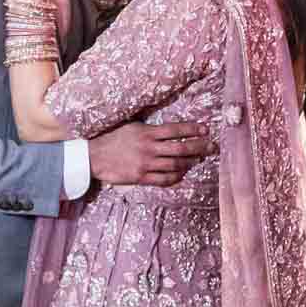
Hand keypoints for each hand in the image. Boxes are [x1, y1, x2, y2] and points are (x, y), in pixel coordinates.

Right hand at [88, 120, 214, 187]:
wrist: (93, 157)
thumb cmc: (112, 139)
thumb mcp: (131, 126)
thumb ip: (149, 128)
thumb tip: (169, 128)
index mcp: (146, 132)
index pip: (175, 129)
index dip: (192, 129)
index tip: (205, 129)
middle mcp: (148, 147)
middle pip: (180, 147)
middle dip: (199, 147)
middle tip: (211, 147)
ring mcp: (145, 164)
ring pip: (175, 164)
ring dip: (189, 162)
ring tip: (198, 160)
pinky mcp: (140, 177)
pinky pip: (163, 179)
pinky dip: (175, 177)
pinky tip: (182, 174)